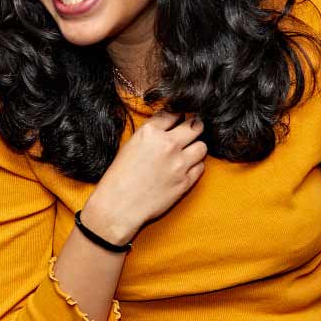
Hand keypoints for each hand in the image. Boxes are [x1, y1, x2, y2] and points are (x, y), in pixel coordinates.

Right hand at [80, 111, 206, 245]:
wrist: (118, 206)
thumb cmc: (119, 177)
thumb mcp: (130, 145)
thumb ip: (152, 132)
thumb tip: (169, 124)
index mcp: (150, 132)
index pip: (174, 114)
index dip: (177, 116)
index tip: (178, 120)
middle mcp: (167, 145)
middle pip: (195, 126)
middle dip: (194, 127)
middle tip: (192, 130)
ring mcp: (179, 164)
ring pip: (202, 146)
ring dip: (196, 147)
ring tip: (188, 152)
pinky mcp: (185, 182)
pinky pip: (201, 167)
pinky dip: (195, 166)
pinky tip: (184, 169)